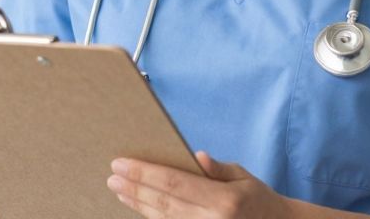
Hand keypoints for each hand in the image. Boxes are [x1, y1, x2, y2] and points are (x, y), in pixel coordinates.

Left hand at [106, 150, 293, 217]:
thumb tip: (196, 156)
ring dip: (138, 203)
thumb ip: (218, 169)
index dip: (145, 173)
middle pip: (164, 203)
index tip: (121, 163)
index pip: (175, 184)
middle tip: (112, 175)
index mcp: (224, 201)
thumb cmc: (258, 199)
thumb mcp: (244, 177)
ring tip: (119, 189)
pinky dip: (152, 217)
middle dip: (135, 188)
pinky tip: (137, 205)